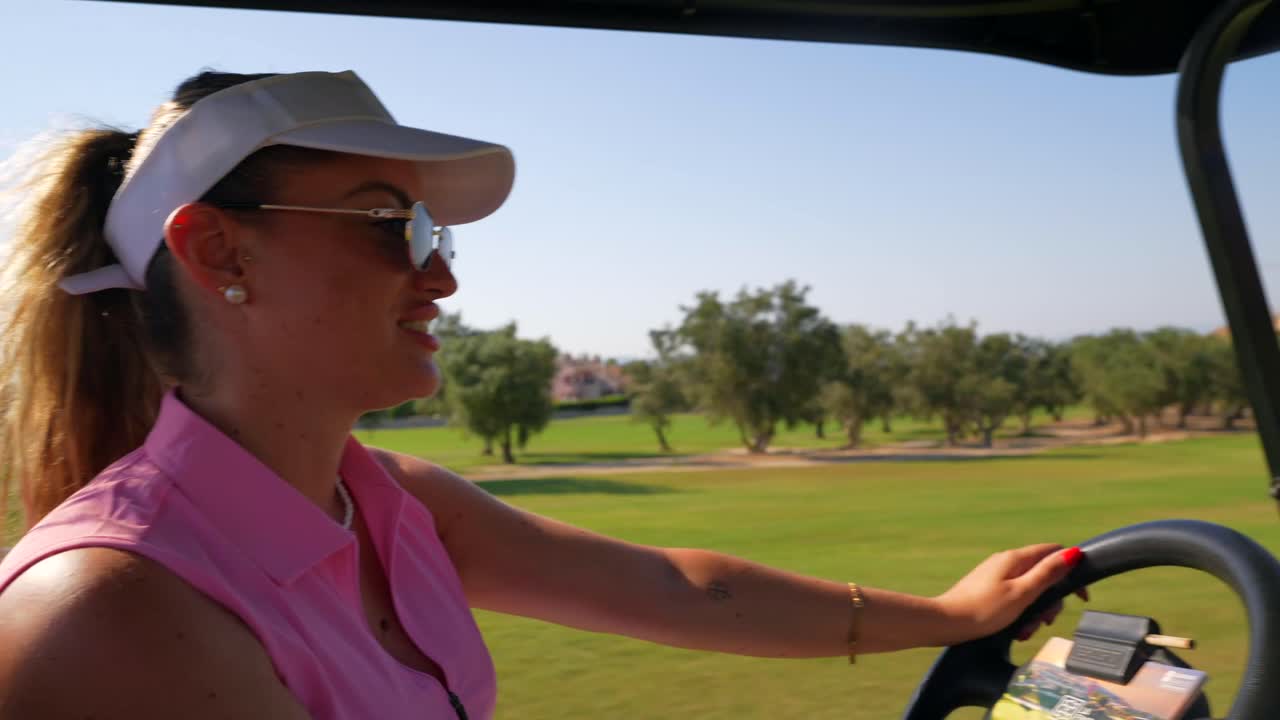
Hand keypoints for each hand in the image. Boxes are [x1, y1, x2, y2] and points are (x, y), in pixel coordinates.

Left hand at [932, 544, 1084, 645]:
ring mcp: (996, 576)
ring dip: (1034, 613)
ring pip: (1029, 591)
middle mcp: (1006, 563)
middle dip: (1049, 601)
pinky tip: (1015, 631)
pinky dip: (1020, 614)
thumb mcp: (1022, 593)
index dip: (1072, 571)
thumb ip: (1048, 574)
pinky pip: (1015, 599)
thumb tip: (1072, 553)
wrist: (946, 622)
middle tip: (1045, 620)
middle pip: (1043, 575)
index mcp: (1015, 558)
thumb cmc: (984, 609)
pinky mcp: (989, 590)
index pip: (1053, 552)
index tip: (1080, 596)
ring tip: (1025, 631)